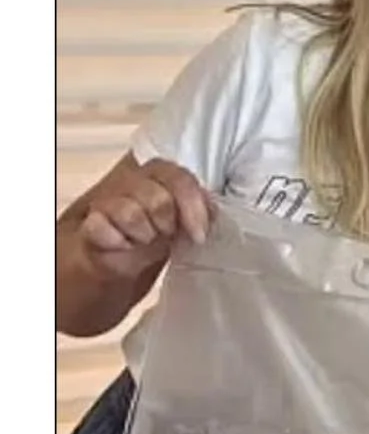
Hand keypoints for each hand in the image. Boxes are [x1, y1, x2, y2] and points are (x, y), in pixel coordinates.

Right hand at [69, 157, 213, 283]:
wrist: (115, 258)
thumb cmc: (153, 234)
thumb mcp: (183, 222)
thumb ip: (198, 208)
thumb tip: (214, 209)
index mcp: (159, 175)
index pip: (180, 178)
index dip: (193, 206)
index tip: (199, 236)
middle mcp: (132, 180)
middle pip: (158, 199)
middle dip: (166, 224)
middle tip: (163, 234)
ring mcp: (107, 199)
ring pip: (131, 213)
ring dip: (142, 235)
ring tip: (141, 240)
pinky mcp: (90, 221)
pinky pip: (102, 228)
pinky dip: (116, 242)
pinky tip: (120, 245)